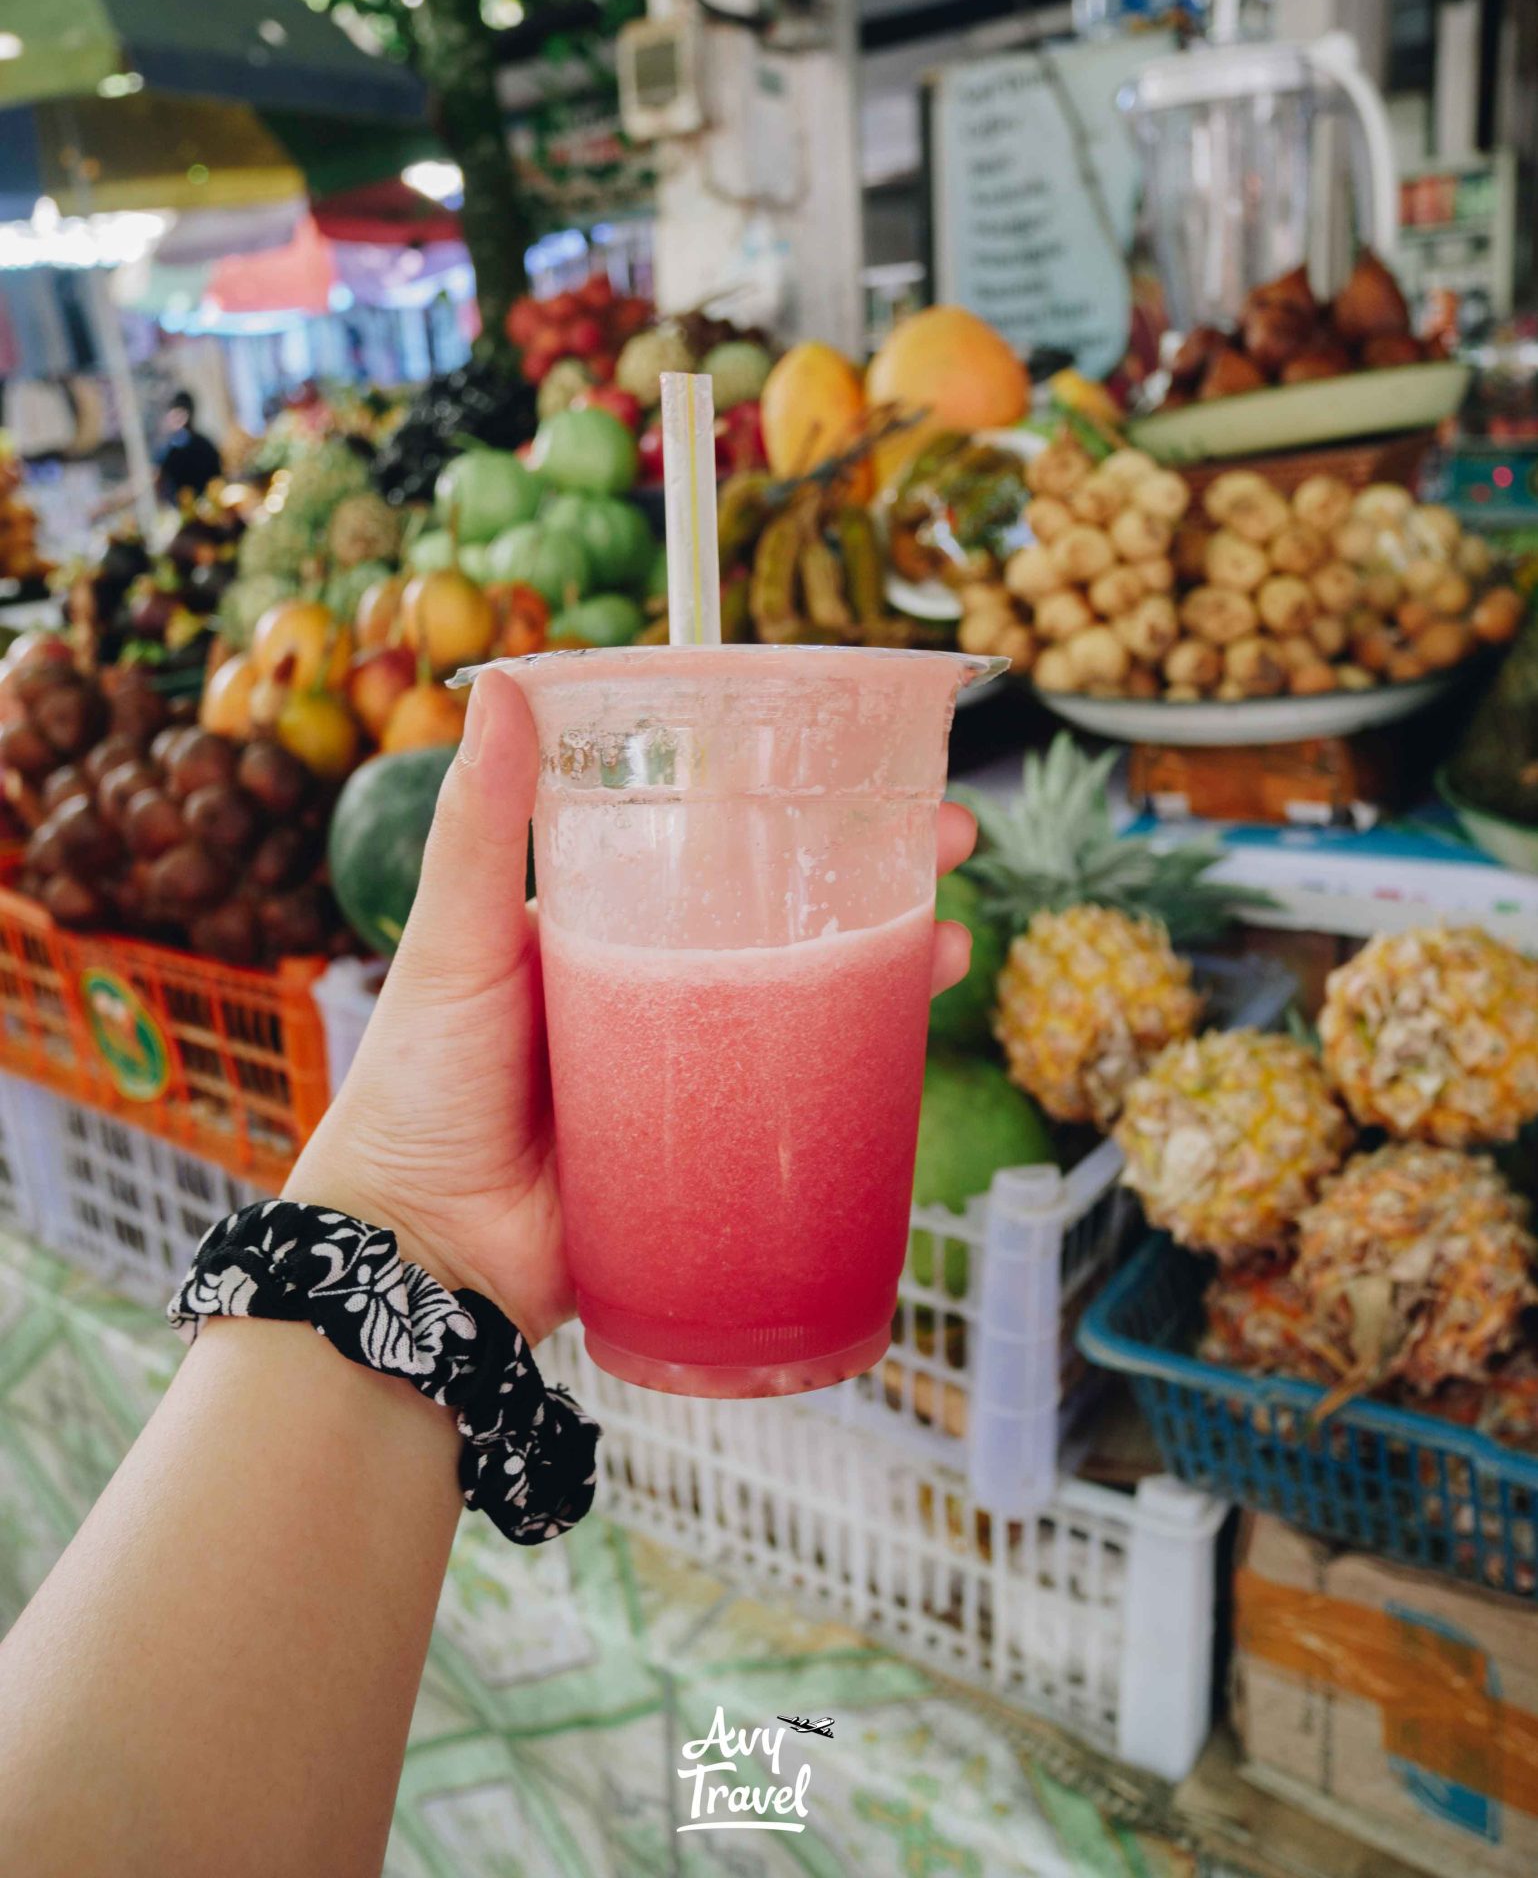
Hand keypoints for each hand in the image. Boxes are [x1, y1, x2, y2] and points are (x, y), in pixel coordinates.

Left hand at [287, 665, 979, 1342]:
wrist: (422, 1252)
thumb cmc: (420, 1084)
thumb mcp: (456, 939)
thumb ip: (482, 823)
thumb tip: (503, 682)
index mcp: (609, 929)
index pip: (718, 848)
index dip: (794, 805)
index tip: (864, 762)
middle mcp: (663, 992)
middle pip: (788, 922)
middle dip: (878, 879)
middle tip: (949, 840)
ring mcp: (698, 1074)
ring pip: (814, 1008)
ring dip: (894, 970)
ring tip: (952, 946)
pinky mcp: (719, 1154)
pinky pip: (806, 1108)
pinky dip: (868, 1079)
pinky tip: (912, 1050)